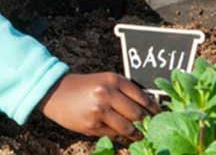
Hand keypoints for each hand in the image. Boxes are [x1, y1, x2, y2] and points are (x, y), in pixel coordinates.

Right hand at [38, 72, 159, 136]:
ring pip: (128, 127)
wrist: (56, 92)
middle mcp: (107, 93)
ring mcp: (100, 110)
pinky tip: (120, 134)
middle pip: (138, 113)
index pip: (142, 96)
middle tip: (151, 126)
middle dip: (146, 122)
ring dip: (135, 133)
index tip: (159, 115)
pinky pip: (113, 133)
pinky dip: (118, 135)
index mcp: (113, 79)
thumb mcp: (104, 81)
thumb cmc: (84, 86)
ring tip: (139, 135)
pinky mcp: (92, 125)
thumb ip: (123, 91)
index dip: (154, 108)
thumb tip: (147, 108)